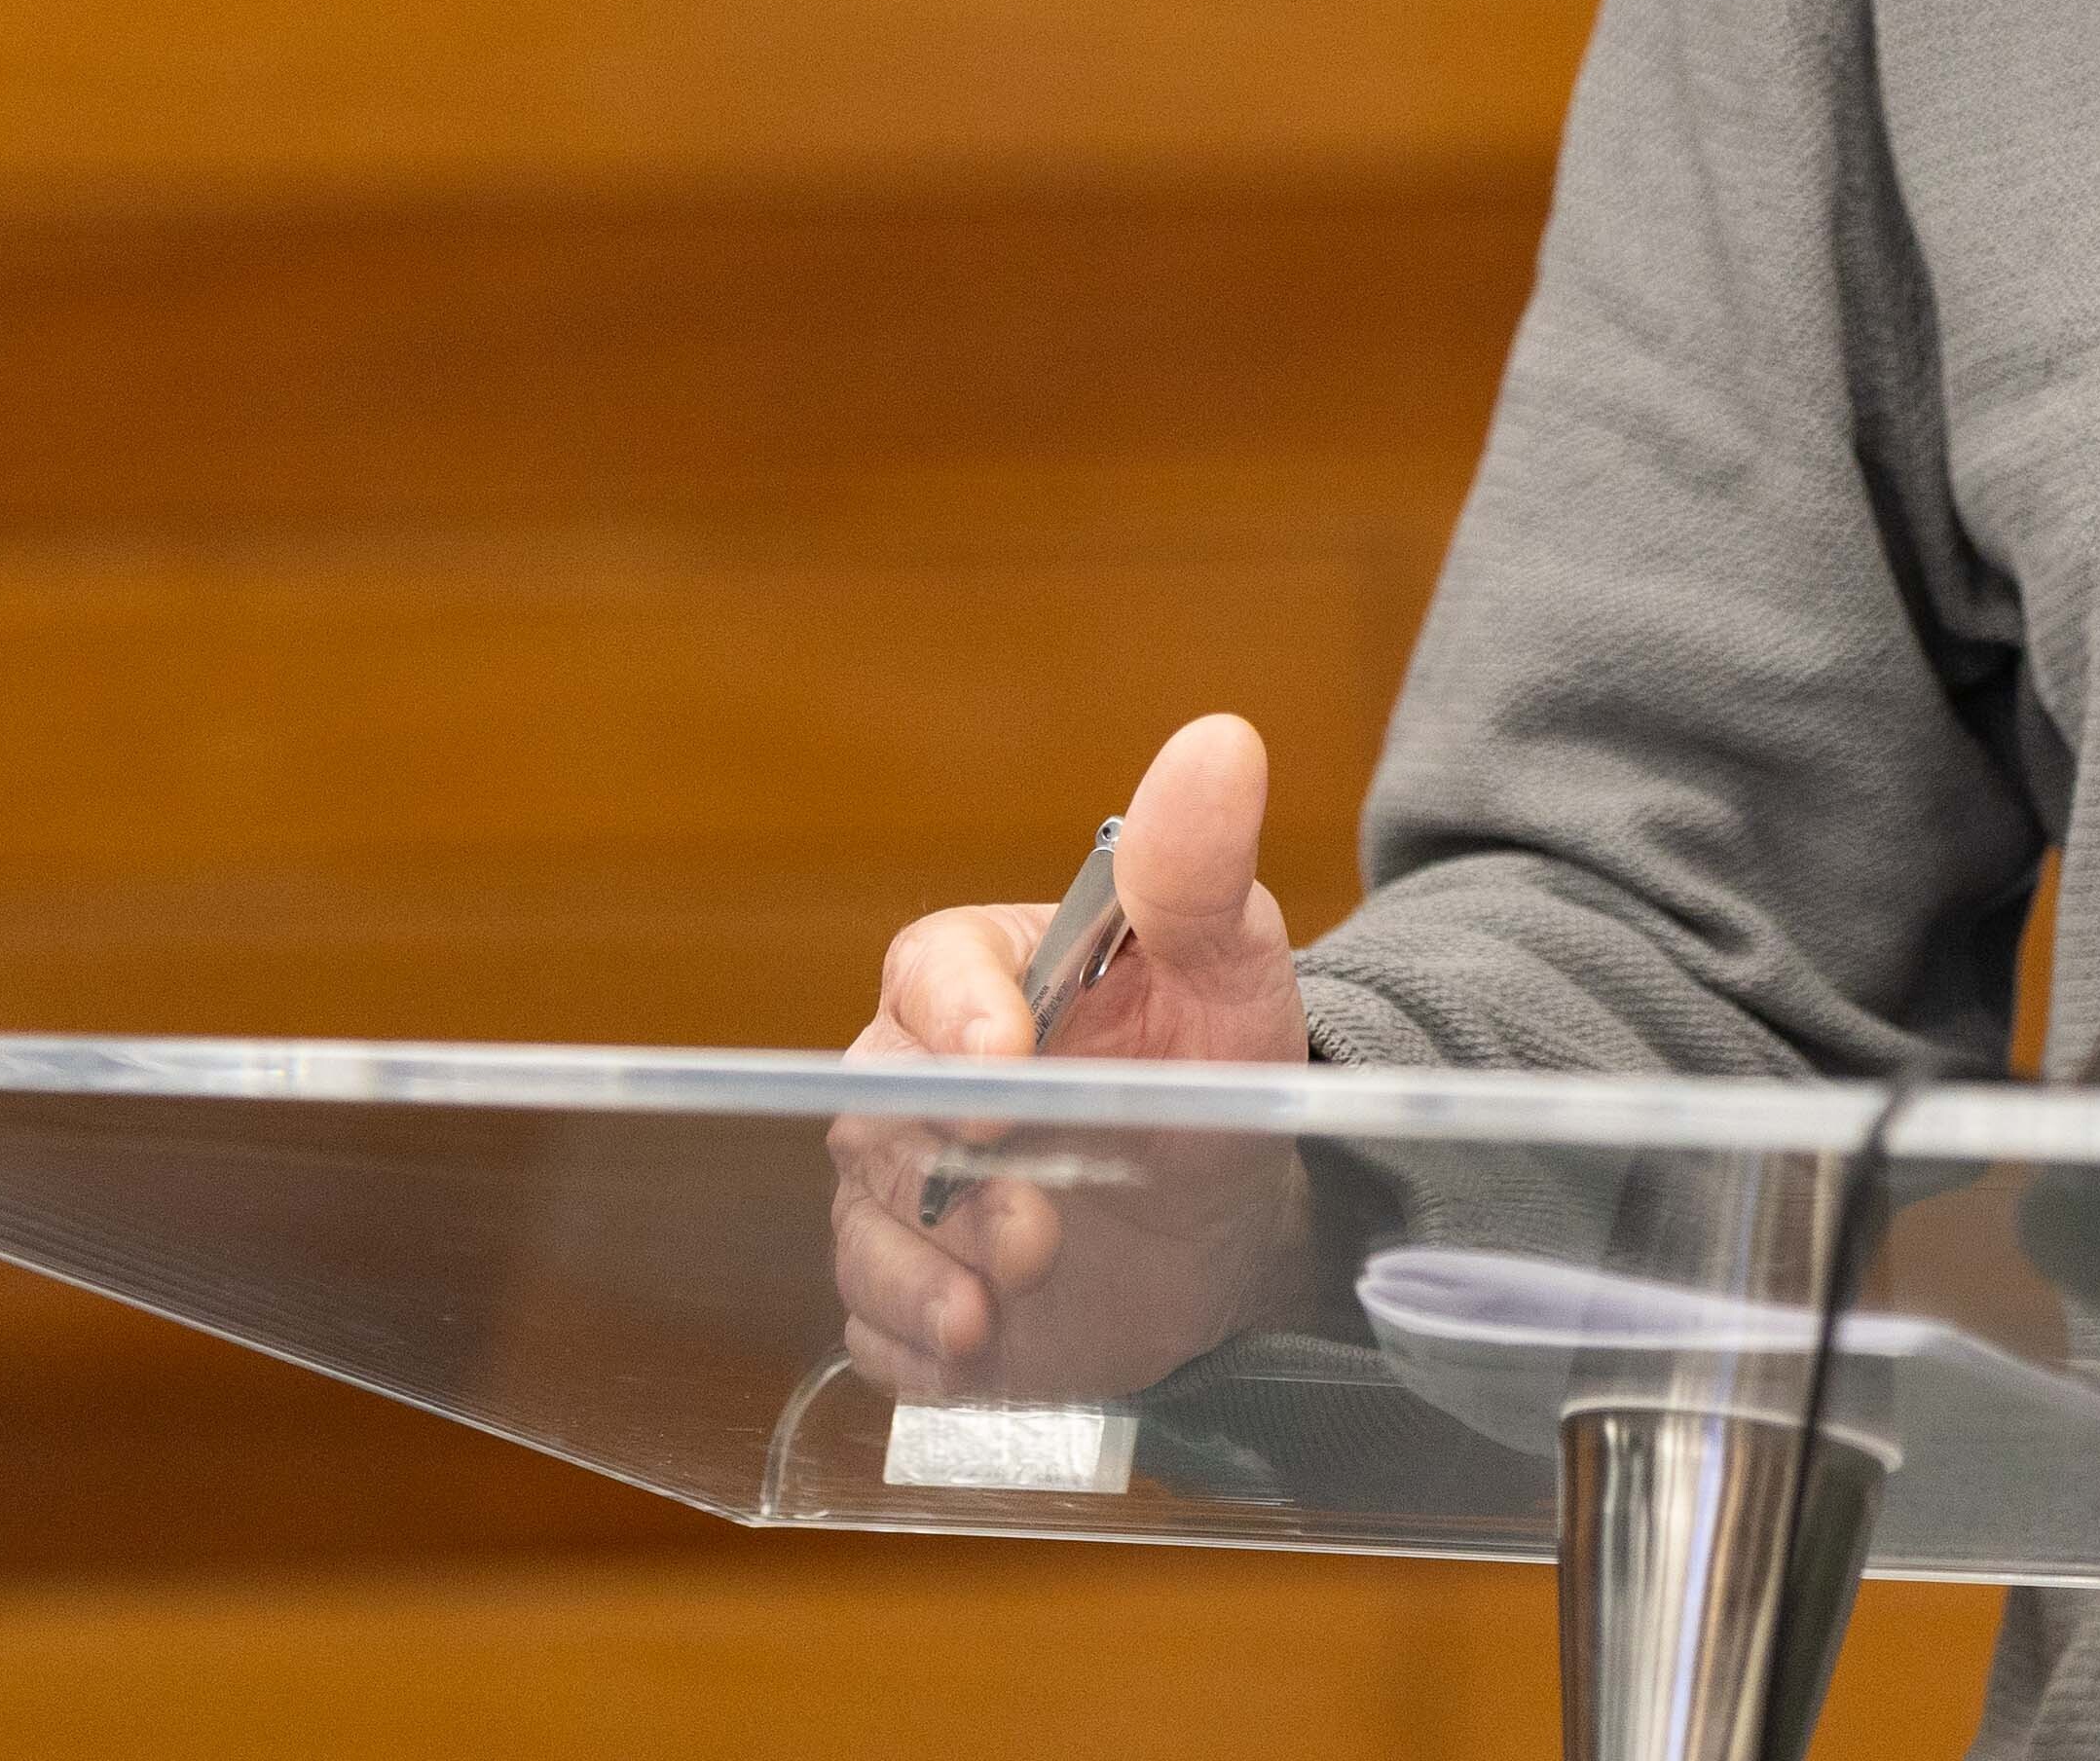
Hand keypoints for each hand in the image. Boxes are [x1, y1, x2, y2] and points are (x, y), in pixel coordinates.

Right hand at [829, 713, 1313, 1401]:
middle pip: (882, 1114)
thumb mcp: (1231, 962)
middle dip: (947, 1177)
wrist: (1233, 1209)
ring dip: (924, 1274)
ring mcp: (907, 1194)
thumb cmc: (1216, 1056)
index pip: (926, 973)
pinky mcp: (916, 1294)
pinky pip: (878, 1325)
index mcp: (980, 974)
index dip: (953, 1017)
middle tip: (1036, 1223)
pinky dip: (917, 1348)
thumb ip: (1200, 870)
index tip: (1004, 1063)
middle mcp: (917, 1078)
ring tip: (1001, 1302)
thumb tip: (1220, 743)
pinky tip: (975, 1356)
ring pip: (866, 1227)